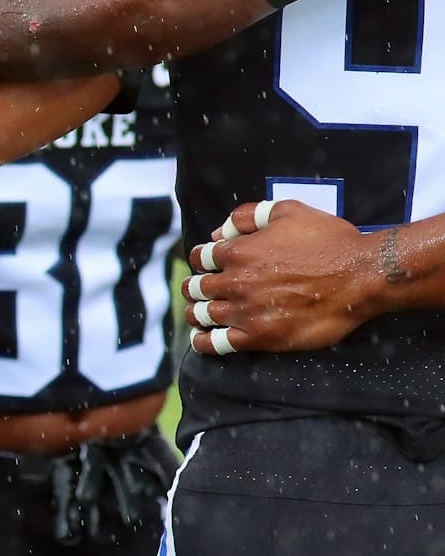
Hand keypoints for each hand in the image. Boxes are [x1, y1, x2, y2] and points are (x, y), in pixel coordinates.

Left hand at [183, 199, 379, 355]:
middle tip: (199, 290)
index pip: (200, 257)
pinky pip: (217, 343)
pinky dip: (204, 341)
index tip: (206, 265)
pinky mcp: (260, 337)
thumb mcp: (289, 212)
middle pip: (196, 288)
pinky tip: (202, 339)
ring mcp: (245, 311)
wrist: (361, 277)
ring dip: (196, 312)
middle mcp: (235, 282)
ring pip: (202, 314)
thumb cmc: (330, 242)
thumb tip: (218, 232)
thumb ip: (248, 216)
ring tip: (199, 313)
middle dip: (195, 287)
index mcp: (238, 252)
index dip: (201, 259)